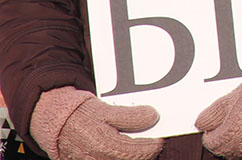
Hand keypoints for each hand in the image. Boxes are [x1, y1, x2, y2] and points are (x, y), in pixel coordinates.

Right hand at [29, 86, 161, 159]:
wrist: (56, 123)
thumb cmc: (81, 115)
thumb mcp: (107, 110)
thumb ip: (131, 115)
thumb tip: (153, 116)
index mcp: (105, 144)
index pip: (139, 152)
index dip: (153, 145)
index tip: (161, 137)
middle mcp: (99, 159)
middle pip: (132, 159)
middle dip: (145, 151)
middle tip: (154, 142)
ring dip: (133, 154)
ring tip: (140, 145)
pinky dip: (121, 156)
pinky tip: (125, 149)